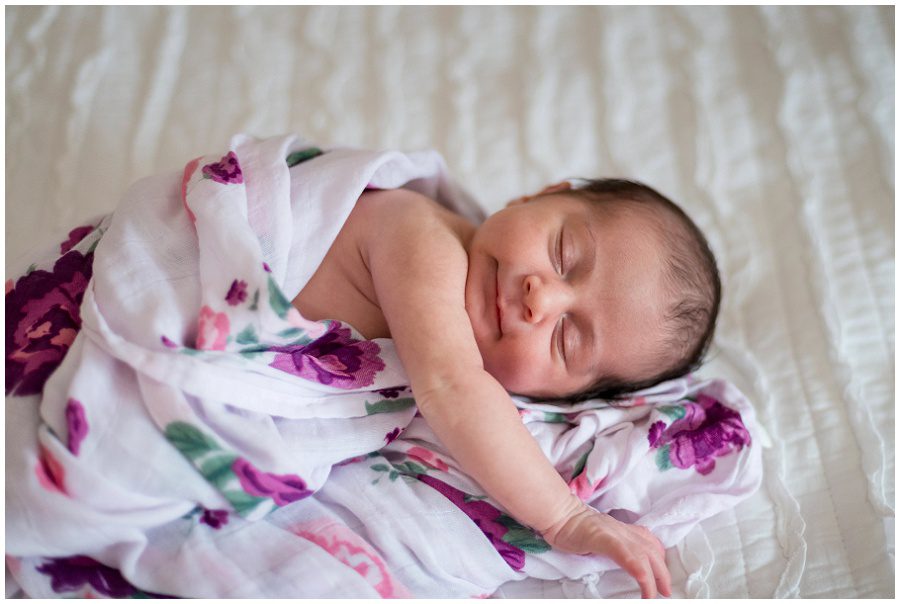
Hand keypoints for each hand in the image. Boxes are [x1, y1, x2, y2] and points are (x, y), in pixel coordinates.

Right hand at [542, 501, 670, 597]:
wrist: (558, 513)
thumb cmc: (571, 527)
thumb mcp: (598, 535)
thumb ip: (610, 545)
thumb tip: (617, 560)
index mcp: (622, 530)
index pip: (649, 541)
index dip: (659, 559)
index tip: (662, 576)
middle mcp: (623, 530)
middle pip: (652, 550)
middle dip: (662, 573)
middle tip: (666, 591)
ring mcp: (615, 534)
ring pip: (644, 554)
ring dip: (653, 577)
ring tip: (653, 594)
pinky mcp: (604, 539)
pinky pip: (626, 554)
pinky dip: (638, 569)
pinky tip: (643, 582)